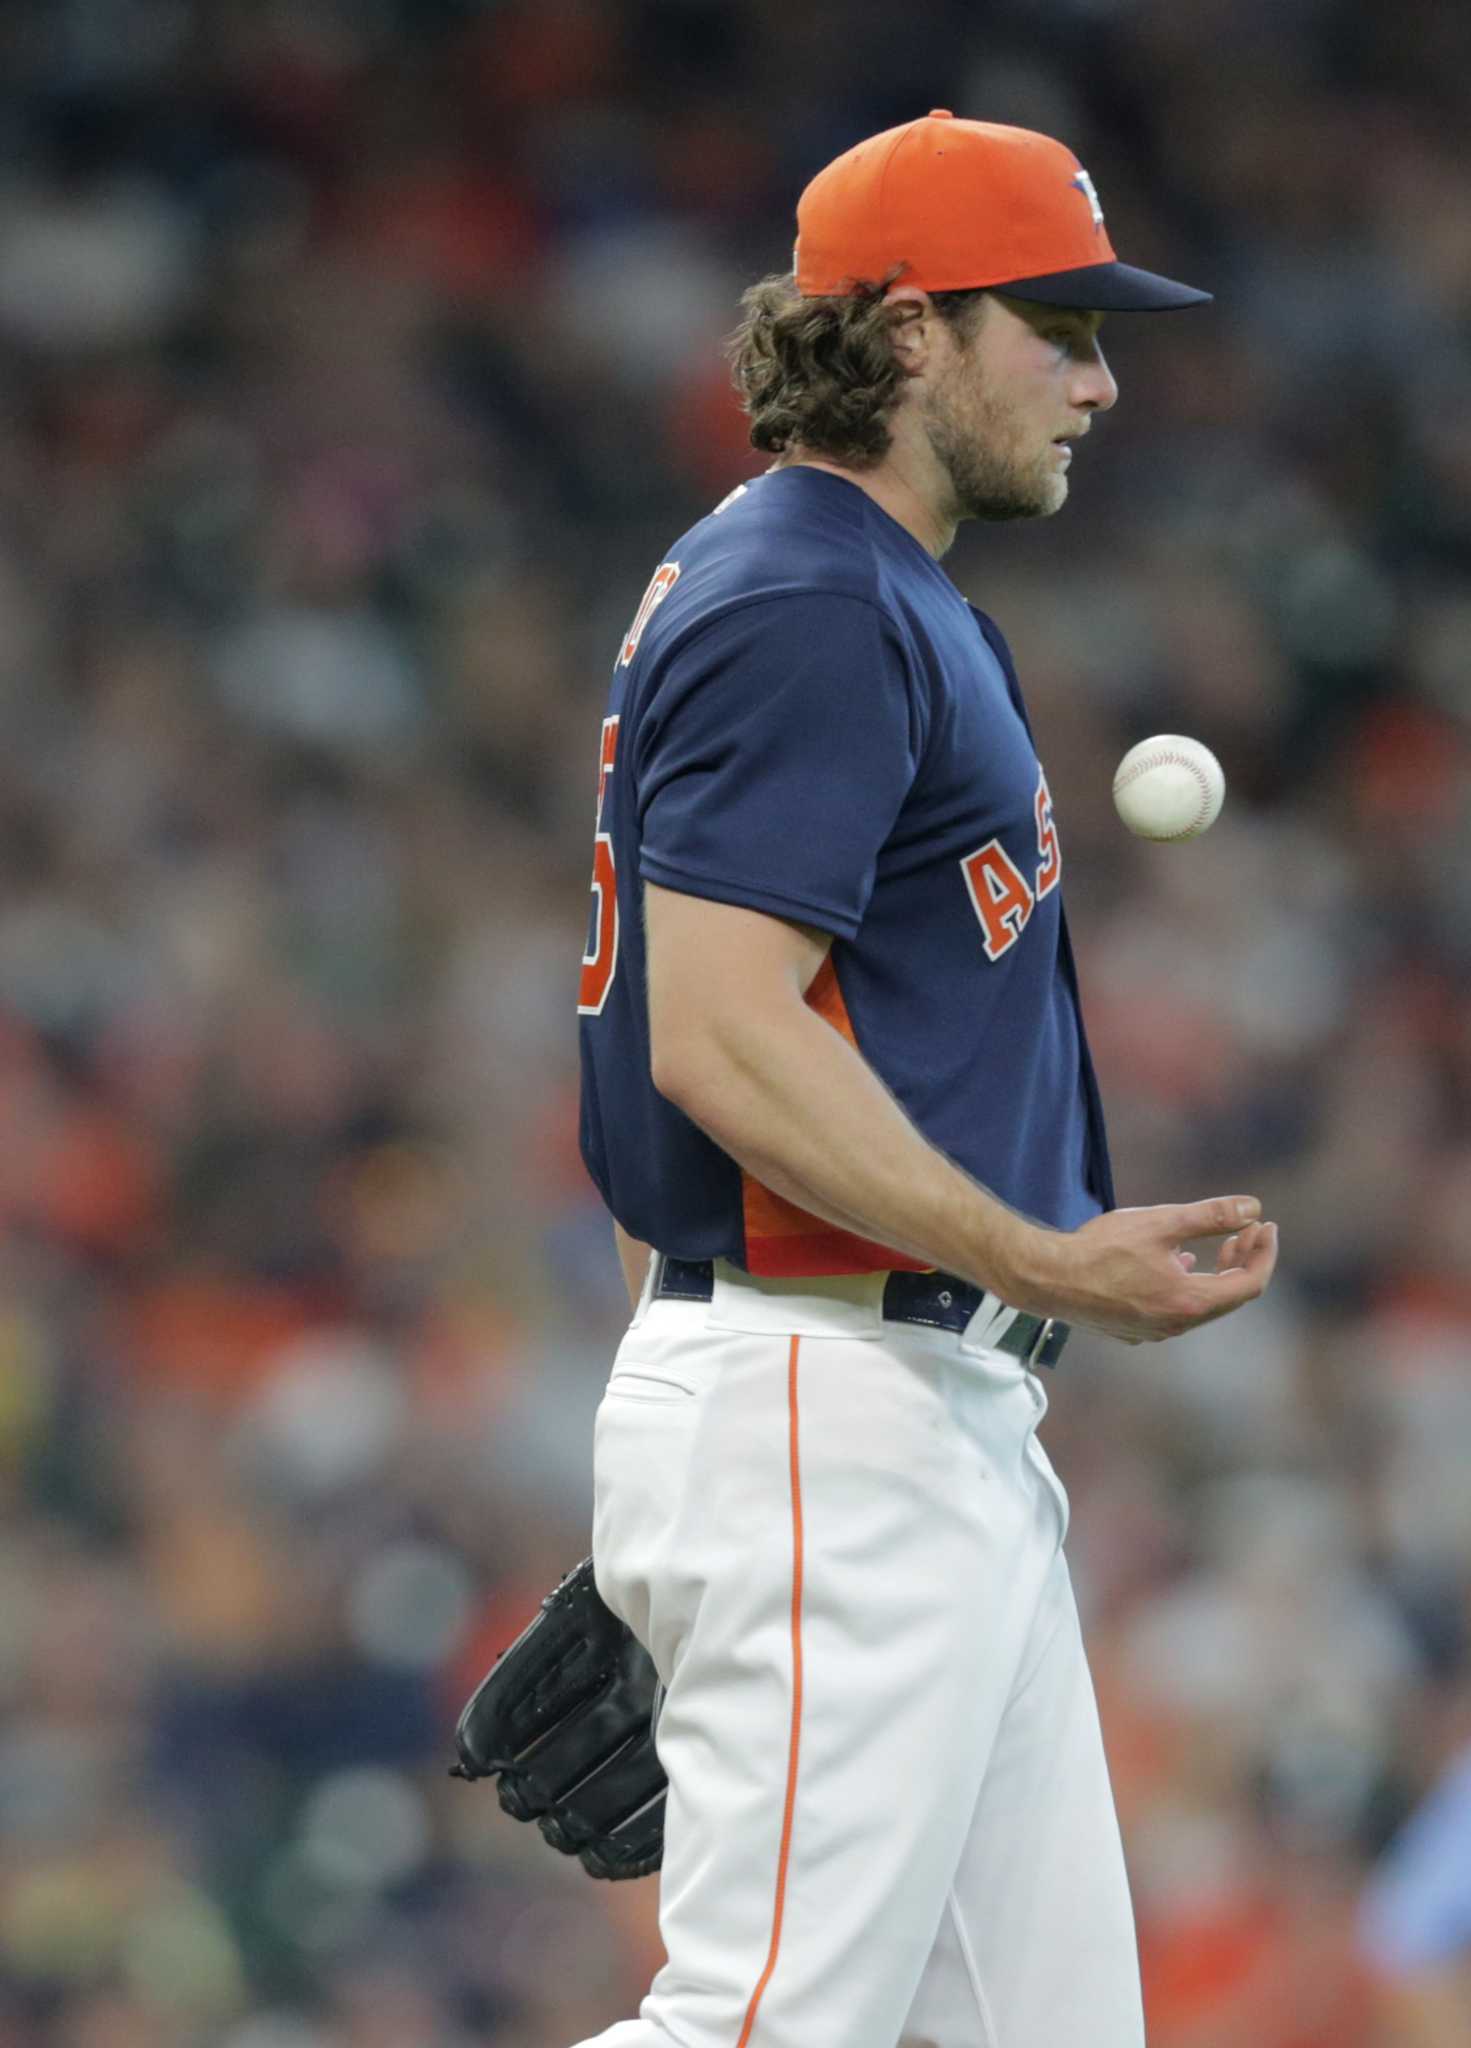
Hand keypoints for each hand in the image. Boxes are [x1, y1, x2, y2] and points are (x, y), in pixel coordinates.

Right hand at [1010, 1195, 1278, 1343]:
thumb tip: (1253, 1208)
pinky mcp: (1135, 1331)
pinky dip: (1191, 1286)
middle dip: (1244, 1261)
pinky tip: (1179, 1263)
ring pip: (1204, 1306)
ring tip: (1218, 1245)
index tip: (1264, 1225)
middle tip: (1245, 1230)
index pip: (1250, 1284)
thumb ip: (1210, 1216)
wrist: (1047, 1278)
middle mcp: (1178, 1325)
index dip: (1264, 1253)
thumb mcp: (1160, 1223)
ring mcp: (1156, 1332)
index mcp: (1191, 1301)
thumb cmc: (1100, 1249)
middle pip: (1230, 1297)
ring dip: (1218, 1275)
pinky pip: (1178, 1311)